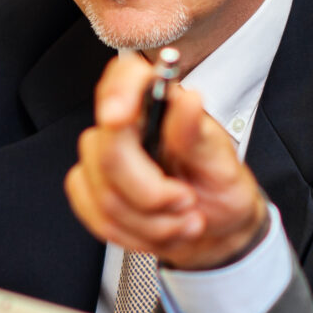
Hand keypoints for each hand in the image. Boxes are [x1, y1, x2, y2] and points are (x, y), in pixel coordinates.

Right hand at [65, 52, 269, 271]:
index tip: (119, 117)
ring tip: (181, 220)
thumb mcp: (222, 162)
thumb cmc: (219, 187)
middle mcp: (126, 126)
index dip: (116, 93)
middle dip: (151, 194)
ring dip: (151, 224)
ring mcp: (103, 158)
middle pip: (109, 153)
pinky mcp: (91, 188)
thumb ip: (198, 134)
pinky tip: (158, 228)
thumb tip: (188, 100)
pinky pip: (96, 216)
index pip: (125, 77)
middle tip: (186, 201)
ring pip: (105, 195)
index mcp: (159, 104)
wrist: (216, 228)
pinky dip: (133, 234)